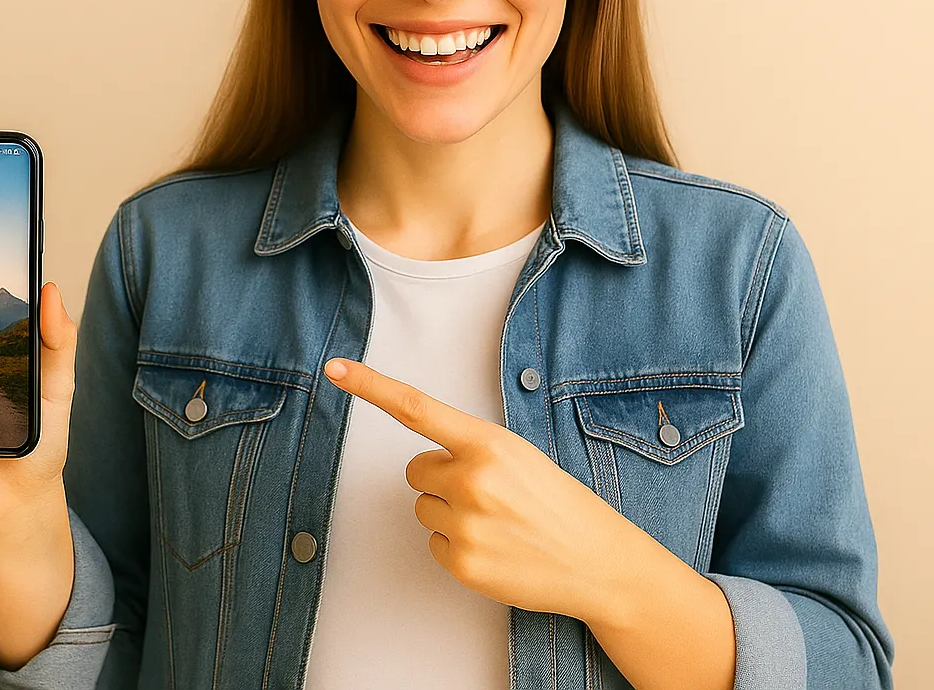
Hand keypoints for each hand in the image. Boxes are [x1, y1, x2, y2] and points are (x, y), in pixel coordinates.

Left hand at [323, 356, 638, 620]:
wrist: (598, 562)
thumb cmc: (558, 503)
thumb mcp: (520, 457)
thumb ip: (471, 451)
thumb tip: (427, 462)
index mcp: (489, 443)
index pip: (416, 408)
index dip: (371, 386)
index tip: (335, 369)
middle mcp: (472, 479)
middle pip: (415, 470)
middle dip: (439, 479)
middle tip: (484, 494)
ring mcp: (466, 524)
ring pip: (423, 509)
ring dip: (449, 514)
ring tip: (497, 522)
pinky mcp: (464, 563)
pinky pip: (434, 545)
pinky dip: (457, 548)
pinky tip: (495, 548)